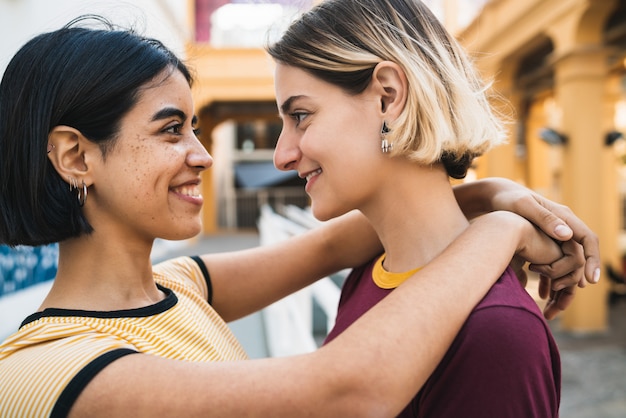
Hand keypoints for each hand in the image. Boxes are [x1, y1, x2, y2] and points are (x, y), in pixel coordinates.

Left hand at [485, 178, 599, 317]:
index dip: (592, 259)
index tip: (591, 280)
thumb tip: (567, 235)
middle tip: (564, 300)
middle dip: (575, 280)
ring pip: (567, 266)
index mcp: (564, 217)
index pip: (588, 239)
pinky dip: (550, 281)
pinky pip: (553, 266)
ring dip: (563, 286)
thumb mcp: (523, 206)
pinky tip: (543, 295)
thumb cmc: (507, 199)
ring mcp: (554, 238)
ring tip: (552, 306)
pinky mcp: (543, 245)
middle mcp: (563, 228)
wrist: (494, 197)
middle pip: (579, 258)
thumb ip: (544, 219)